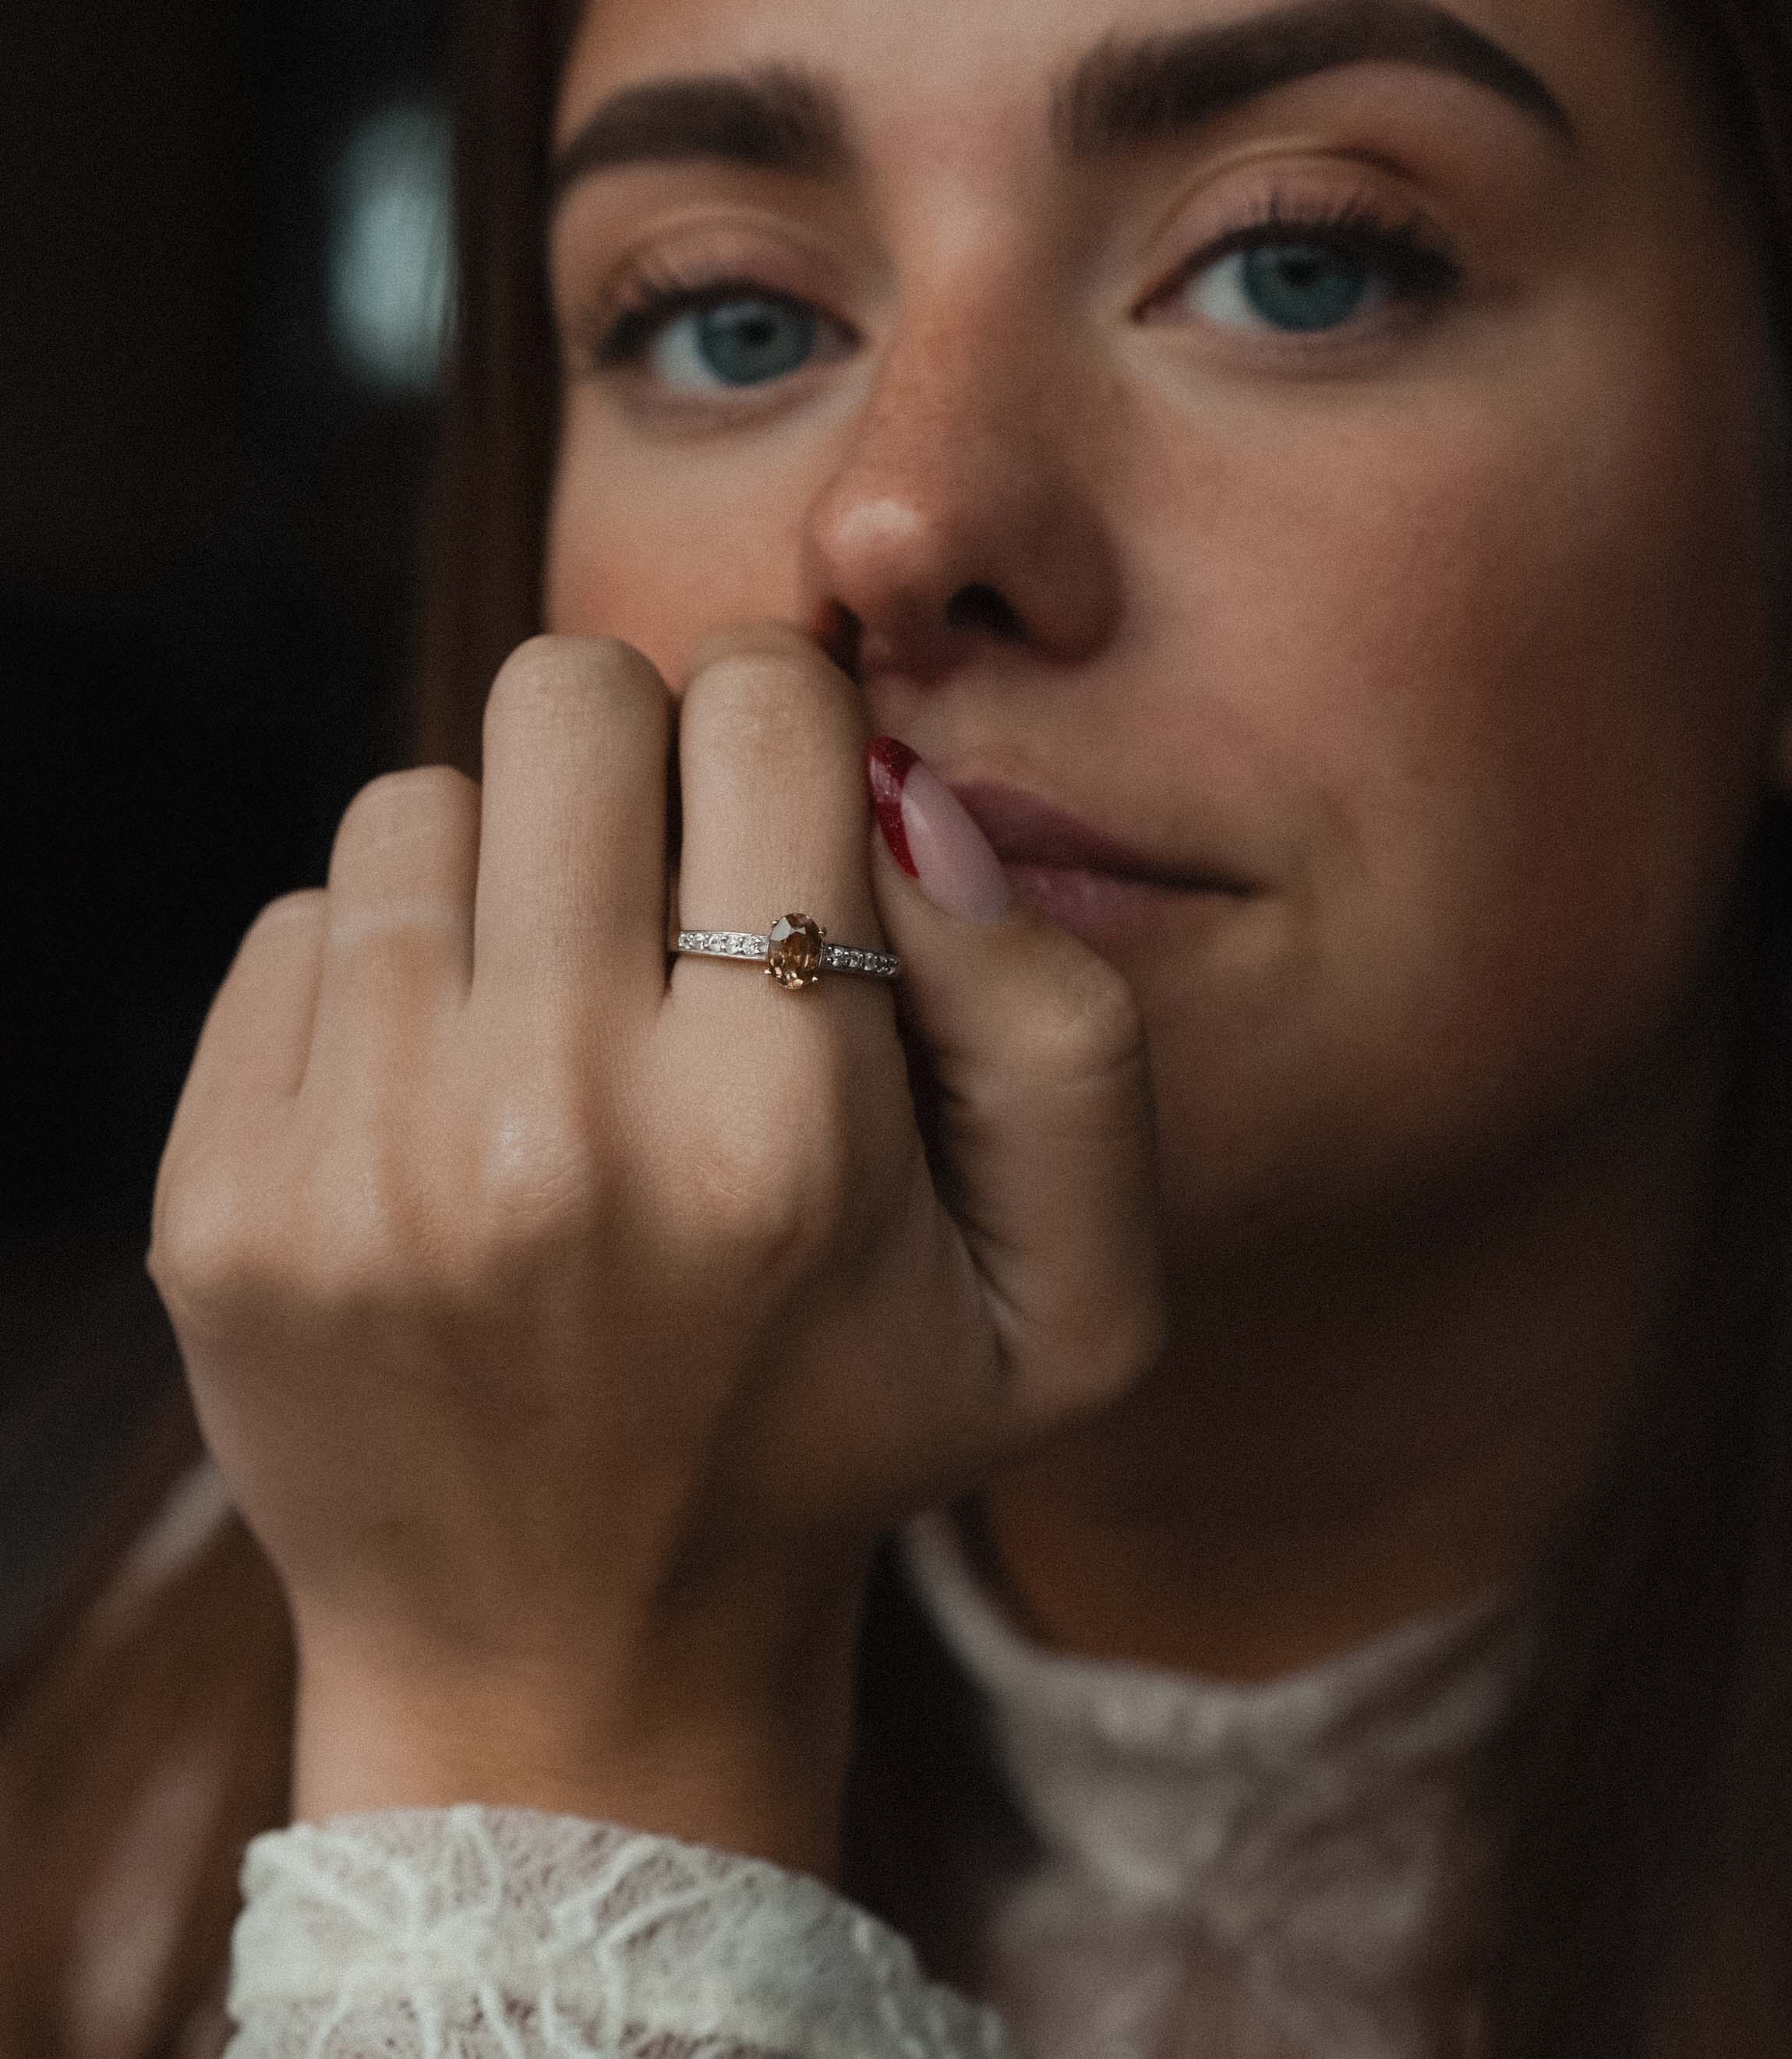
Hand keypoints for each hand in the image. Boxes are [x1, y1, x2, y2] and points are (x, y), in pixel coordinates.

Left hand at [148, 625, 1164, 1870]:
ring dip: (502, 876)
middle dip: (636, 757)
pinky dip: (384, 977)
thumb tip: (895, 798)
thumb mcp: (1073, 1303)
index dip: (791, 723)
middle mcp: (552, 1130)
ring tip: (551, 1024)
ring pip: (416, 800)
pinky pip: (298, 928)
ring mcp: (353, 1164)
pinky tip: (440, 1108)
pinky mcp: (218, 1197)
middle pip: (566, 697)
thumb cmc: (839, 1443)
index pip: (766, 706)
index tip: (782, 814)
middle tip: (663, 895)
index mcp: (779, 1133)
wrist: (567, 1665)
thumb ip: (1060, 1029)